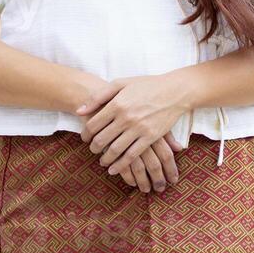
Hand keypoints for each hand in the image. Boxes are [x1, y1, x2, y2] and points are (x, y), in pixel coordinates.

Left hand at [76, 73, 190, 178]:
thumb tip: (79, 111)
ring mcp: (139, 128)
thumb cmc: (147, 85)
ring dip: (105, 159)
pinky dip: (121, 165)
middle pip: (101, 139)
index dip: (85, 134)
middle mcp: (126, 117)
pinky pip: (132, 155)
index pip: (93, 124)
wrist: (174, 91)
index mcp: (117, 103)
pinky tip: (114, 169)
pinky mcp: (150, 137)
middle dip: (94, 148)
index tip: (85, 138)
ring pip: (115, 150)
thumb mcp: (121, 83)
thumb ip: (99, 96)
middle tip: (93, 150)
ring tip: (102, 161)